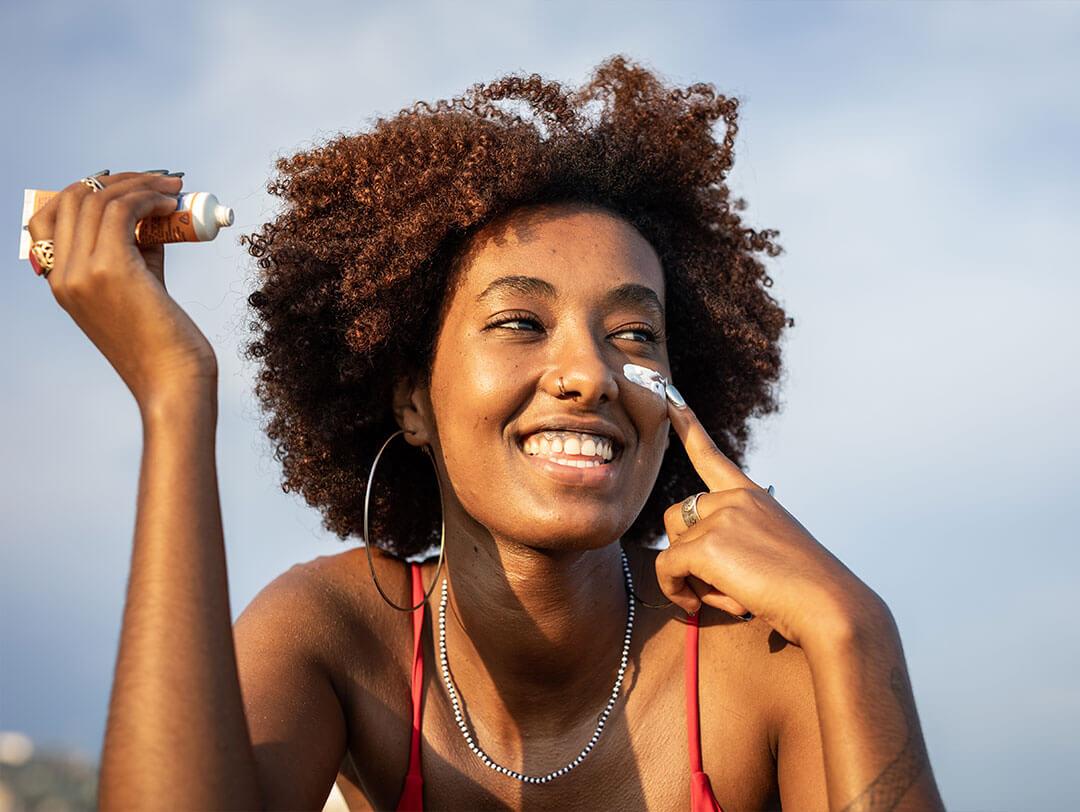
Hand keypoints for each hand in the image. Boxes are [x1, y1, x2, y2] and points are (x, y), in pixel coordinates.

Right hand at [27, 172, 217, 406]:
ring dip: (141, 184)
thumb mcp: (140, 287)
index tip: (129, 185)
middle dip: (120, 180)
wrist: (174, 383)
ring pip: (98, 199)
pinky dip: (149, 198)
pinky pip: (123, 210)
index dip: (87, 191)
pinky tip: (172, 203)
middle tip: (160, 180)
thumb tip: (151, 213)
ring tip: (174, 188)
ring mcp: (82, 272)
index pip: (50, 216)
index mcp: (61, 283)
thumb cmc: (166, 343)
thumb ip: (136, 250)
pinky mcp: (111, 269)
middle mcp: (63, 276)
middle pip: (75, 198)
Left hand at [654, 394, 875, 647]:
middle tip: (720, 587)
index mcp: (753, 497)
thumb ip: (736, 542)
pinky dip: (675, 591)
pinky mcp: (707, 544)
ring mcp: (721, 517)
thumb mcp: (772, 552)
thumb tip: (690, 556)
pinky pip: (667, 569)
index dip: (687, 426)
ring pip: (672, 547)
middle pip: (676, 519)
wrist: (829, 607)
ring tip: (727, 597)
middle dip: (686, 554)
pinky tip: (696, 607)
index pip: (711, 457)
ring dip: (688, 577)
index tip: (670, 397)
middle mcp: (735, 499)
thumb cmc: (804, 592)